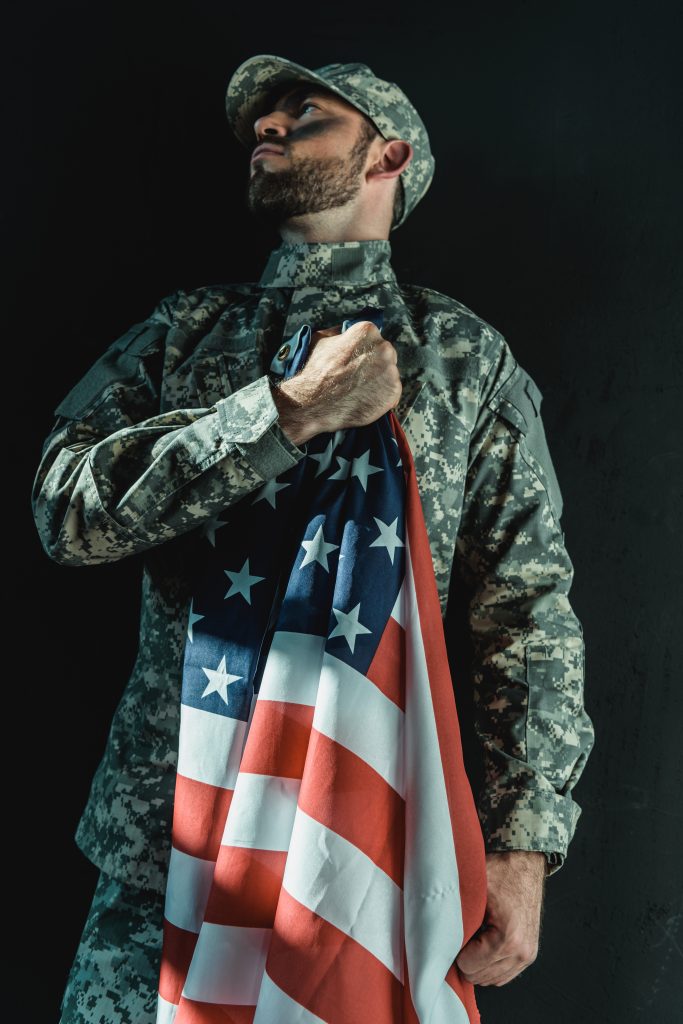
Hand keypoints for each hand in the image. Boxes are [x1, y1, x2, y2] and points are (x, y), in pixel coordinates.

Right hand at [272, 321, 401, 444]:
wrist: (313, 404)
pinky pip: (391, 392)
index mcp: (367, 331)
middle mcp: (384, 348)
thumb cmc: (315, 372)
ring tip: (358, 390)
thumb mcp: (321, 340)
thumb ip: (339, 332)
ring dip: (378, 381)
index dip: (363, 352)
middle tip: (356, 377)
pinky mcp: (393, 392)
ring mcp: (390, 371)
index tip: (354, 362)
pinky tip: (364, 400)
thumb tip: (345, 330)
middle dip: (374, 365)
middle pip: (385, 355)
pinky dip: (381, 397)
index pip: (373, 339)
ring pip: (389, 374)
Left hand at [455, 851, 546, 986]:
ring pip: (491, 979)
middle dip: (466, 959)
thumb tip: (434, 935)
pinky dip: (490, 965)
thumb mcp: (472, 889)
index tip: (452, 933)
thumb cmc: (500, 870)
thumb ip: (456, 914)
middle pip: (479, 977)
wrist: (525, 861)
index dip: (455, 951)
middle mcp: (521, 952)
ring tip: (471, 939)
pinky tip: (482, 945)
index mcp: (508, 938)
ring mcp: (528, 955)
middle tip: (460, 935)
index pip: (469, 967)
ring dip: (478, 963)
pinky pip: (504, 975)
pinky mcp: (529, 954)